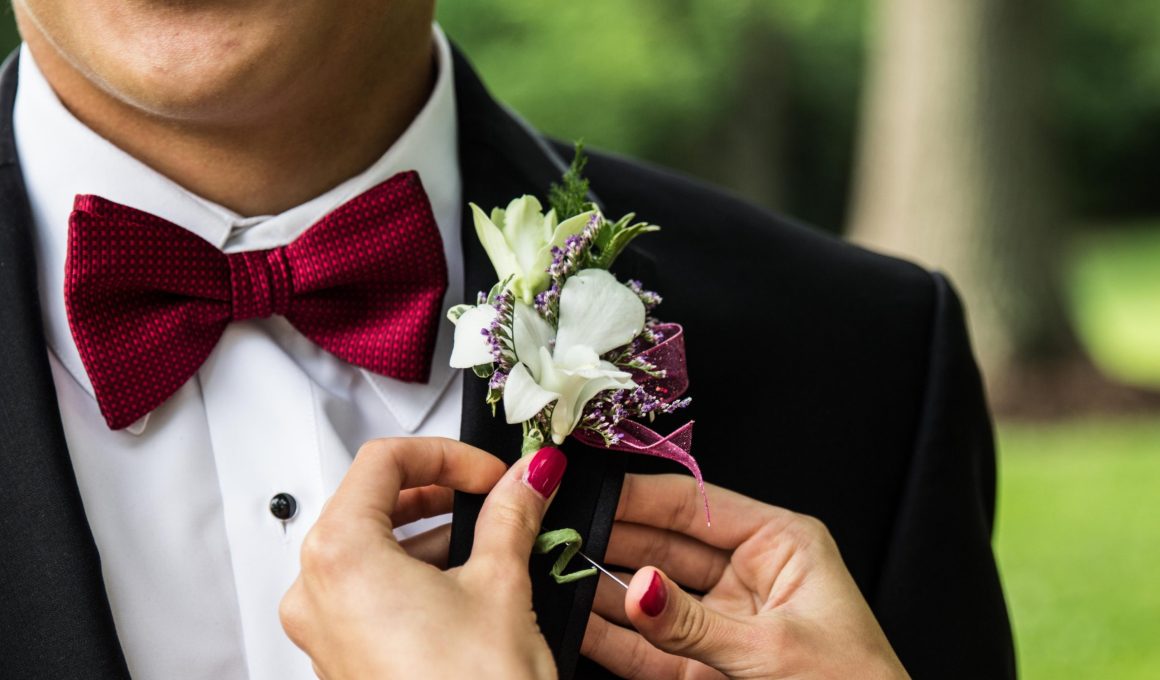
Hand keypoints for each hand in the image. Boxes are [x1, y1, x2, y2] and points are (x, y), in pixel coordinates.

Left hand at [280, 438, 567, 679]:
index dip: (446, 453)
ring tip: (491, 541)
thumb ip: (511, 514)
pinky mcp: (343, 658)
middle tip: (492, 493)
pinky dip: (415, 573)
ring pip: (371, 548)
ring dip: (431, 532)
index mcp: (341, 556)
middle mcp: (316, 592)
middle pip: (370, 501)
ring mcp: (324, 630)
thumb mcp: (501, 584)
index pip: (383, 461)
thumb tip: (527, 478)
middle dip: (439, 490)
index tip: (490, 470)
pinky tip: (467, 585)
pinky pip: (370, 591)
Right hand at [582, 474, 909, 679]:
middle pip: (664, 546)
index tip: (589, 490)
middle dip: (611, 542)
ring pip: (650, 596)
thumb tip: (637, 589)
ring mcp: (723, 621)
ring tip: (555, 575)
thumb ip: (694, 623)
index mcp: (780, 544)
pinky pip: (651, 646)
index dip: (639, 496)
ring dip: (603, 590)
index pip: (695, 505)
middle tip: (558, 534)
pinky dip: (614, 637)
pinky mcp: (705, 666)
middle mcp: (747, 575)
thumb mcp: (774, 648)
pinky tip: (577, 622)